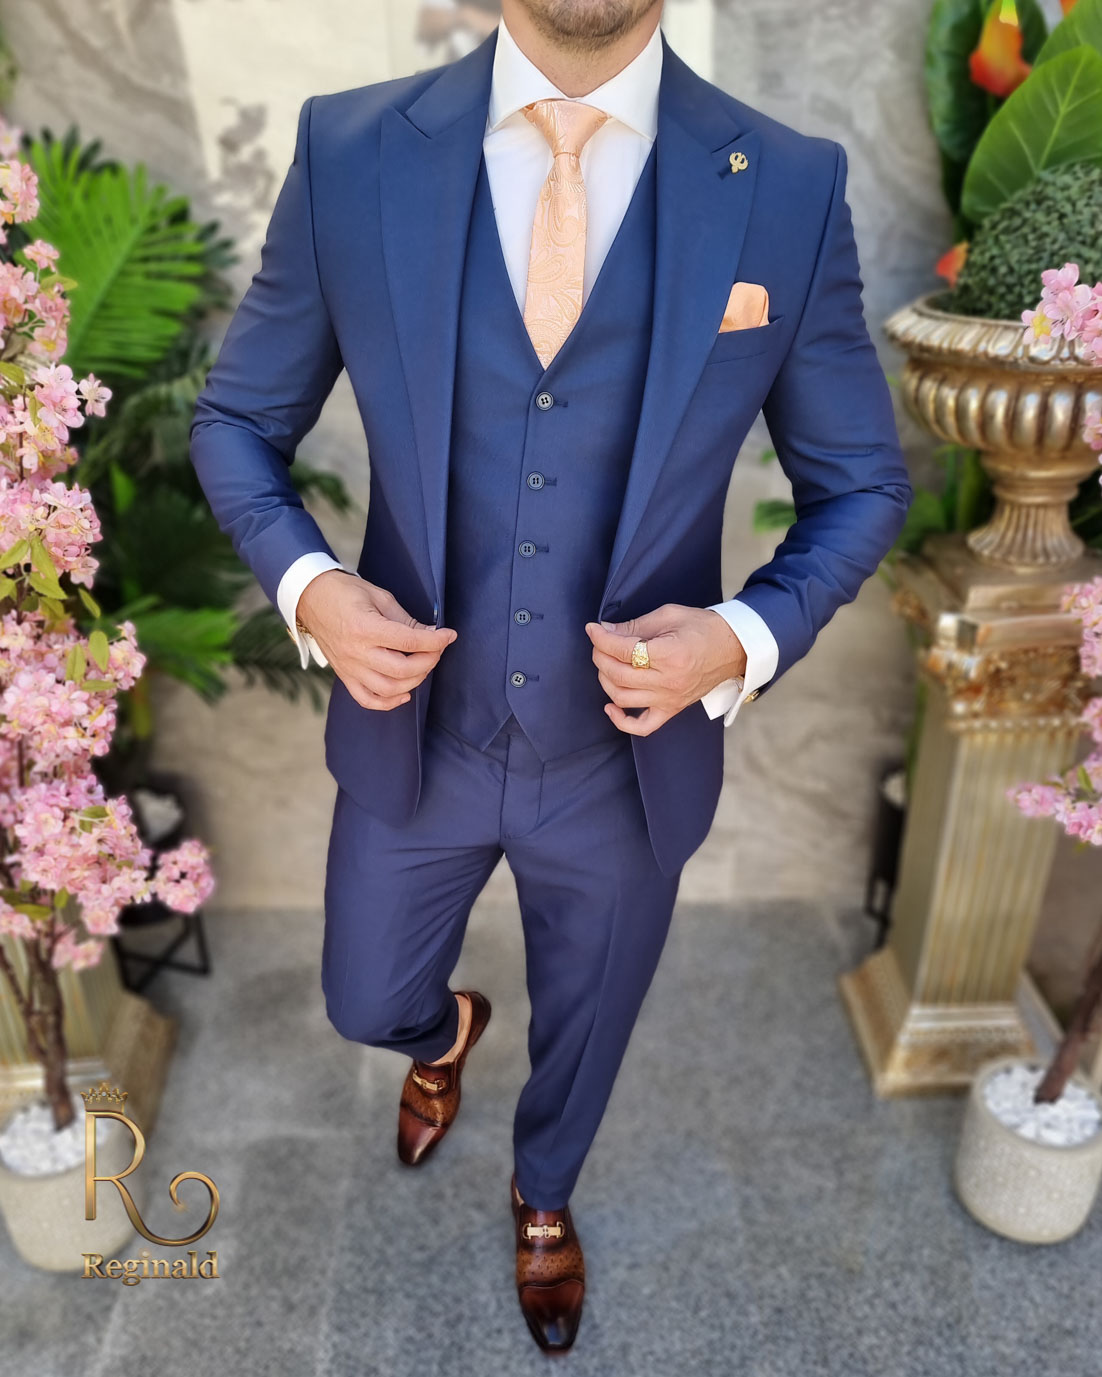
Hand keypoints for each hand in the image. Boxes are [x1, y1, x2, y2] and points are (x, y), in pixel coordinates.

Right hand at [298, 570, 456, 710]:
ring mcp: (349, 668)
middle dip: (428, 661)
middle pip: (402, 670)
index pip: (410, 642)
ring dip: (413, 681)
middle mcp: (356, 653)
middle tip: (437, 650)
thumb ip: (405, 620)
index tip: (449, 636)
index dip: (436, 641)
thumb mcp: (379, 597)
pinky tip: (404, 693)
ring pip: (388, 689)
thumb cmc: (345, 592)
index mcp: (365, 628)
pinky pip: (367, 699)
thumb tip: (431, 635)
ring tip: (423, 666)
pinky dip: (388, 702)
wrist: (311, 598)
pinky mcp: (344, 675)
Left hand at [584, 604, 747, 736]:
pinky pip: (642, 726)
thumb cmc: (703, 628)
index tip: (593, 628)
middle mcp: (669, 681)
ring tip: (605, 664)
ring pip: (622, 697)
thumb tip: (605, 630)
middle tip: (599, 643)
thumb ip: (635, 625)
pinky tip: (610, 706)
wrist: (733, 648)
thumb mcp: (669, 615)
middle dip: (600, 656)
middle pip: (618, 674)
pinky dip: (621, 721)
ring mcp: (670, 699)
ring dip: (605, 679)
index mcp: (670, 654)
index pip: (623, 650)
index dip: (601, 638)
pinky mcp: (672, 709)